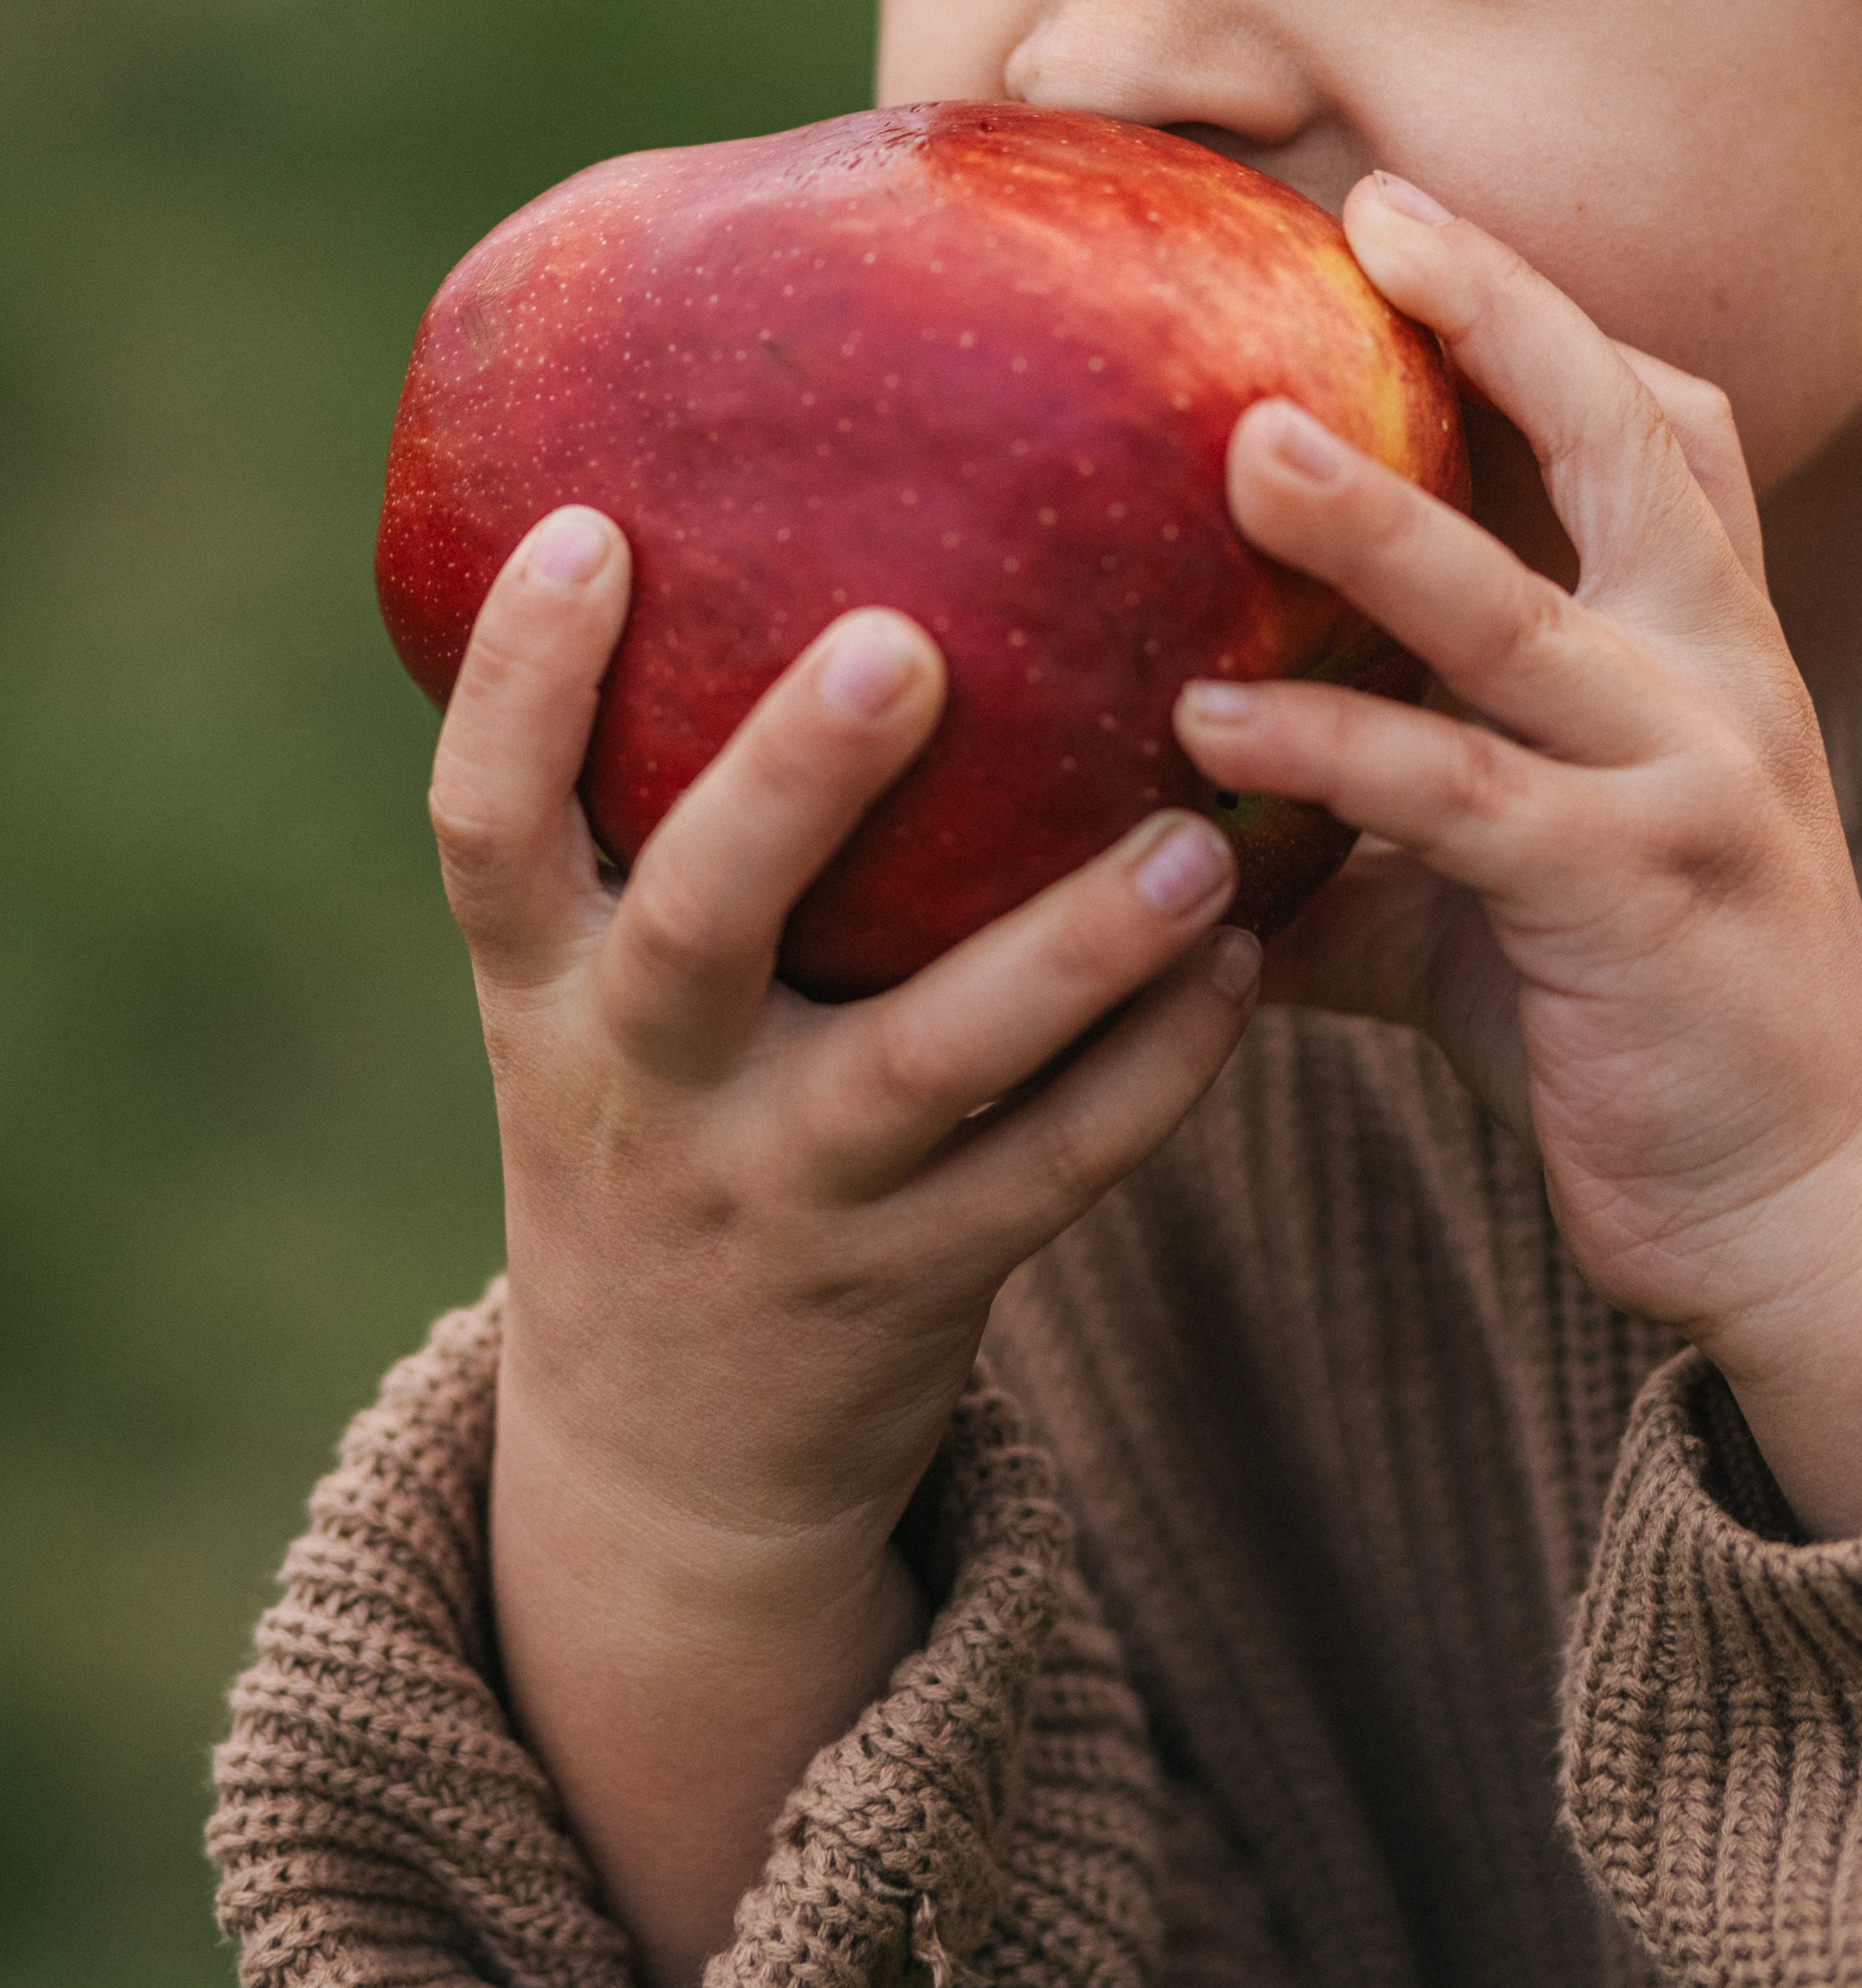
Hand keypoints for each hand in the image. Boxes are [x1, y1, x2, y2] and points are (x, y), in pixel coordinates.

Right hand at [428, 507, 1256, 1987]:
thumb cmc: (654, 1126)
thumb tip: (736, 526)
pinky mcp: (917, 1284)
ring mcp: (784, 1195)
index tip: (591, 526)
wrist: (664, 1461)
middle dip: (792, 784)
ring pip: (928, 1066)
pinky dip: (1157, 1071)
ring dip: (1070, 948)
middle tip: (903, 640)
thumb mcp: (588, 999)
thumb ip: (643, 824)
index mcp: (545, 990)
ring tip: (1198, 840)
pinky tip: (1250, 957)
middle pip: (702, 925)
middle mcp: (646, 1087)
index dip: (522, 681)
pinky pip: (1055, 1171)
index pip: (485, 825)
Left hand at [1174, 176, 1861, 1540]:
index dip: (1540, 308)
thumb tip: (1162, 778)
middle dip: (1503, 315)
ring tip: (1242, 449)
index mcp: (1702, 634)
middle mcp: (1717, 670)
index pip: (1659, 418)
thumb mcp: (1512, 860)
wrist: (1798, 1196)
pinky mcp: (1635, 895)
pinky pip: (1461, 796)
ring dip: (1377, 523)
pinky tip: (1206, 730)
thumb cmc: (1626, 1003)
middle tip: (1367, 214)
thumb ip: (1365, 796)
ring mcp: (1690, 774)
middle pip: (1626, 439)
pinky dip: (1333, 752)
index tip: (1400, 213)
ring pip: (1520, 609)